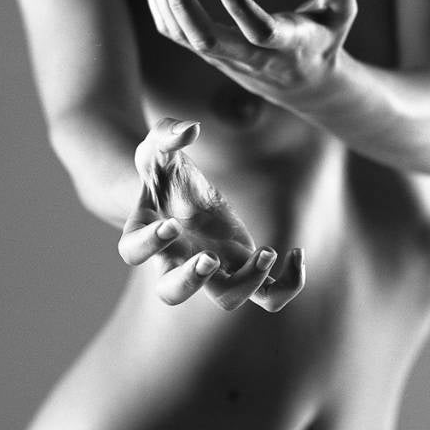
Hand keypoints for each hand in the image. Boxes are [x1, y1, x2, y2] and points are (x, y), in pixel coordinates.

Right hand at [118, 117, 304, 311]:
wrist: (177, 190)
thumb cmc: (163, 168)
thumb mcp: (159, 144)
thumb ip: (168, 133)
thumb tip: (190, 129)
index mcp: (146, 232)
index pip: (133, 251)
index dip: (149, 243)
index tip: (171, 224)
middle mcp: (175, 259)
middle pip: (171, 293)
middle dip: (190, 281)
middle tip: (209, 257)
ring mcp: (211, 269)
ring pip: (226, 300)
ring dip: (247, 282)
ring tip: (265, 251)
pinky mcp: (241, 267)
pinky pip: (267, 294)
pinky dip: (286, 284)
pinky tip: (296, 254)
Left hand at [145, 0, 356, 110]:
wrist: (303, 85)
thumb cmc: (324, 39)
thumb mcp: (342, 12)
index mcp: (287, 45)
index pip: (260, 33)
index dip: (239, 8)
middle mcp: (251, 57)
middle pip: (208, 42)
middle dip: (184, 5)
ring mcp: (225, 59)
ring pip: (184, 37)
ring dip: (166, 0)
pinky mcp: (208, 54)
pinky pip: (175, 33)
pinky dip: (161, 5)